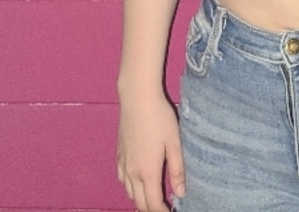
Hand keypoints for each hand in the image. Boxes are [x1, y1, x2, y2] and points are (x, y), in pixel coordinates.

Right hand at [117, 93, 185, 211]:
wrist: (137, 99)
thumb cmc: (160, 118)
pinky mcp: (118, 155)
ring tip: (154, 197)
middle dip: (152, 209)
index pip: (153, 204)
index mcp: (147, 171)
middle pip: (139, 202)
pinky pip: (122, 180)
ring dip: (141, 199)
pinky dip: (131, 188)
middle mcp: (132, 172)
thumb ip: (177, 169)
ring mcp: (123, 164)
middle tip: (165, 207)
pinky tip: (138, 181)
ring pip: (129, 193)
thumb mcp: (174, 142)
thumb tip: (181, 192)